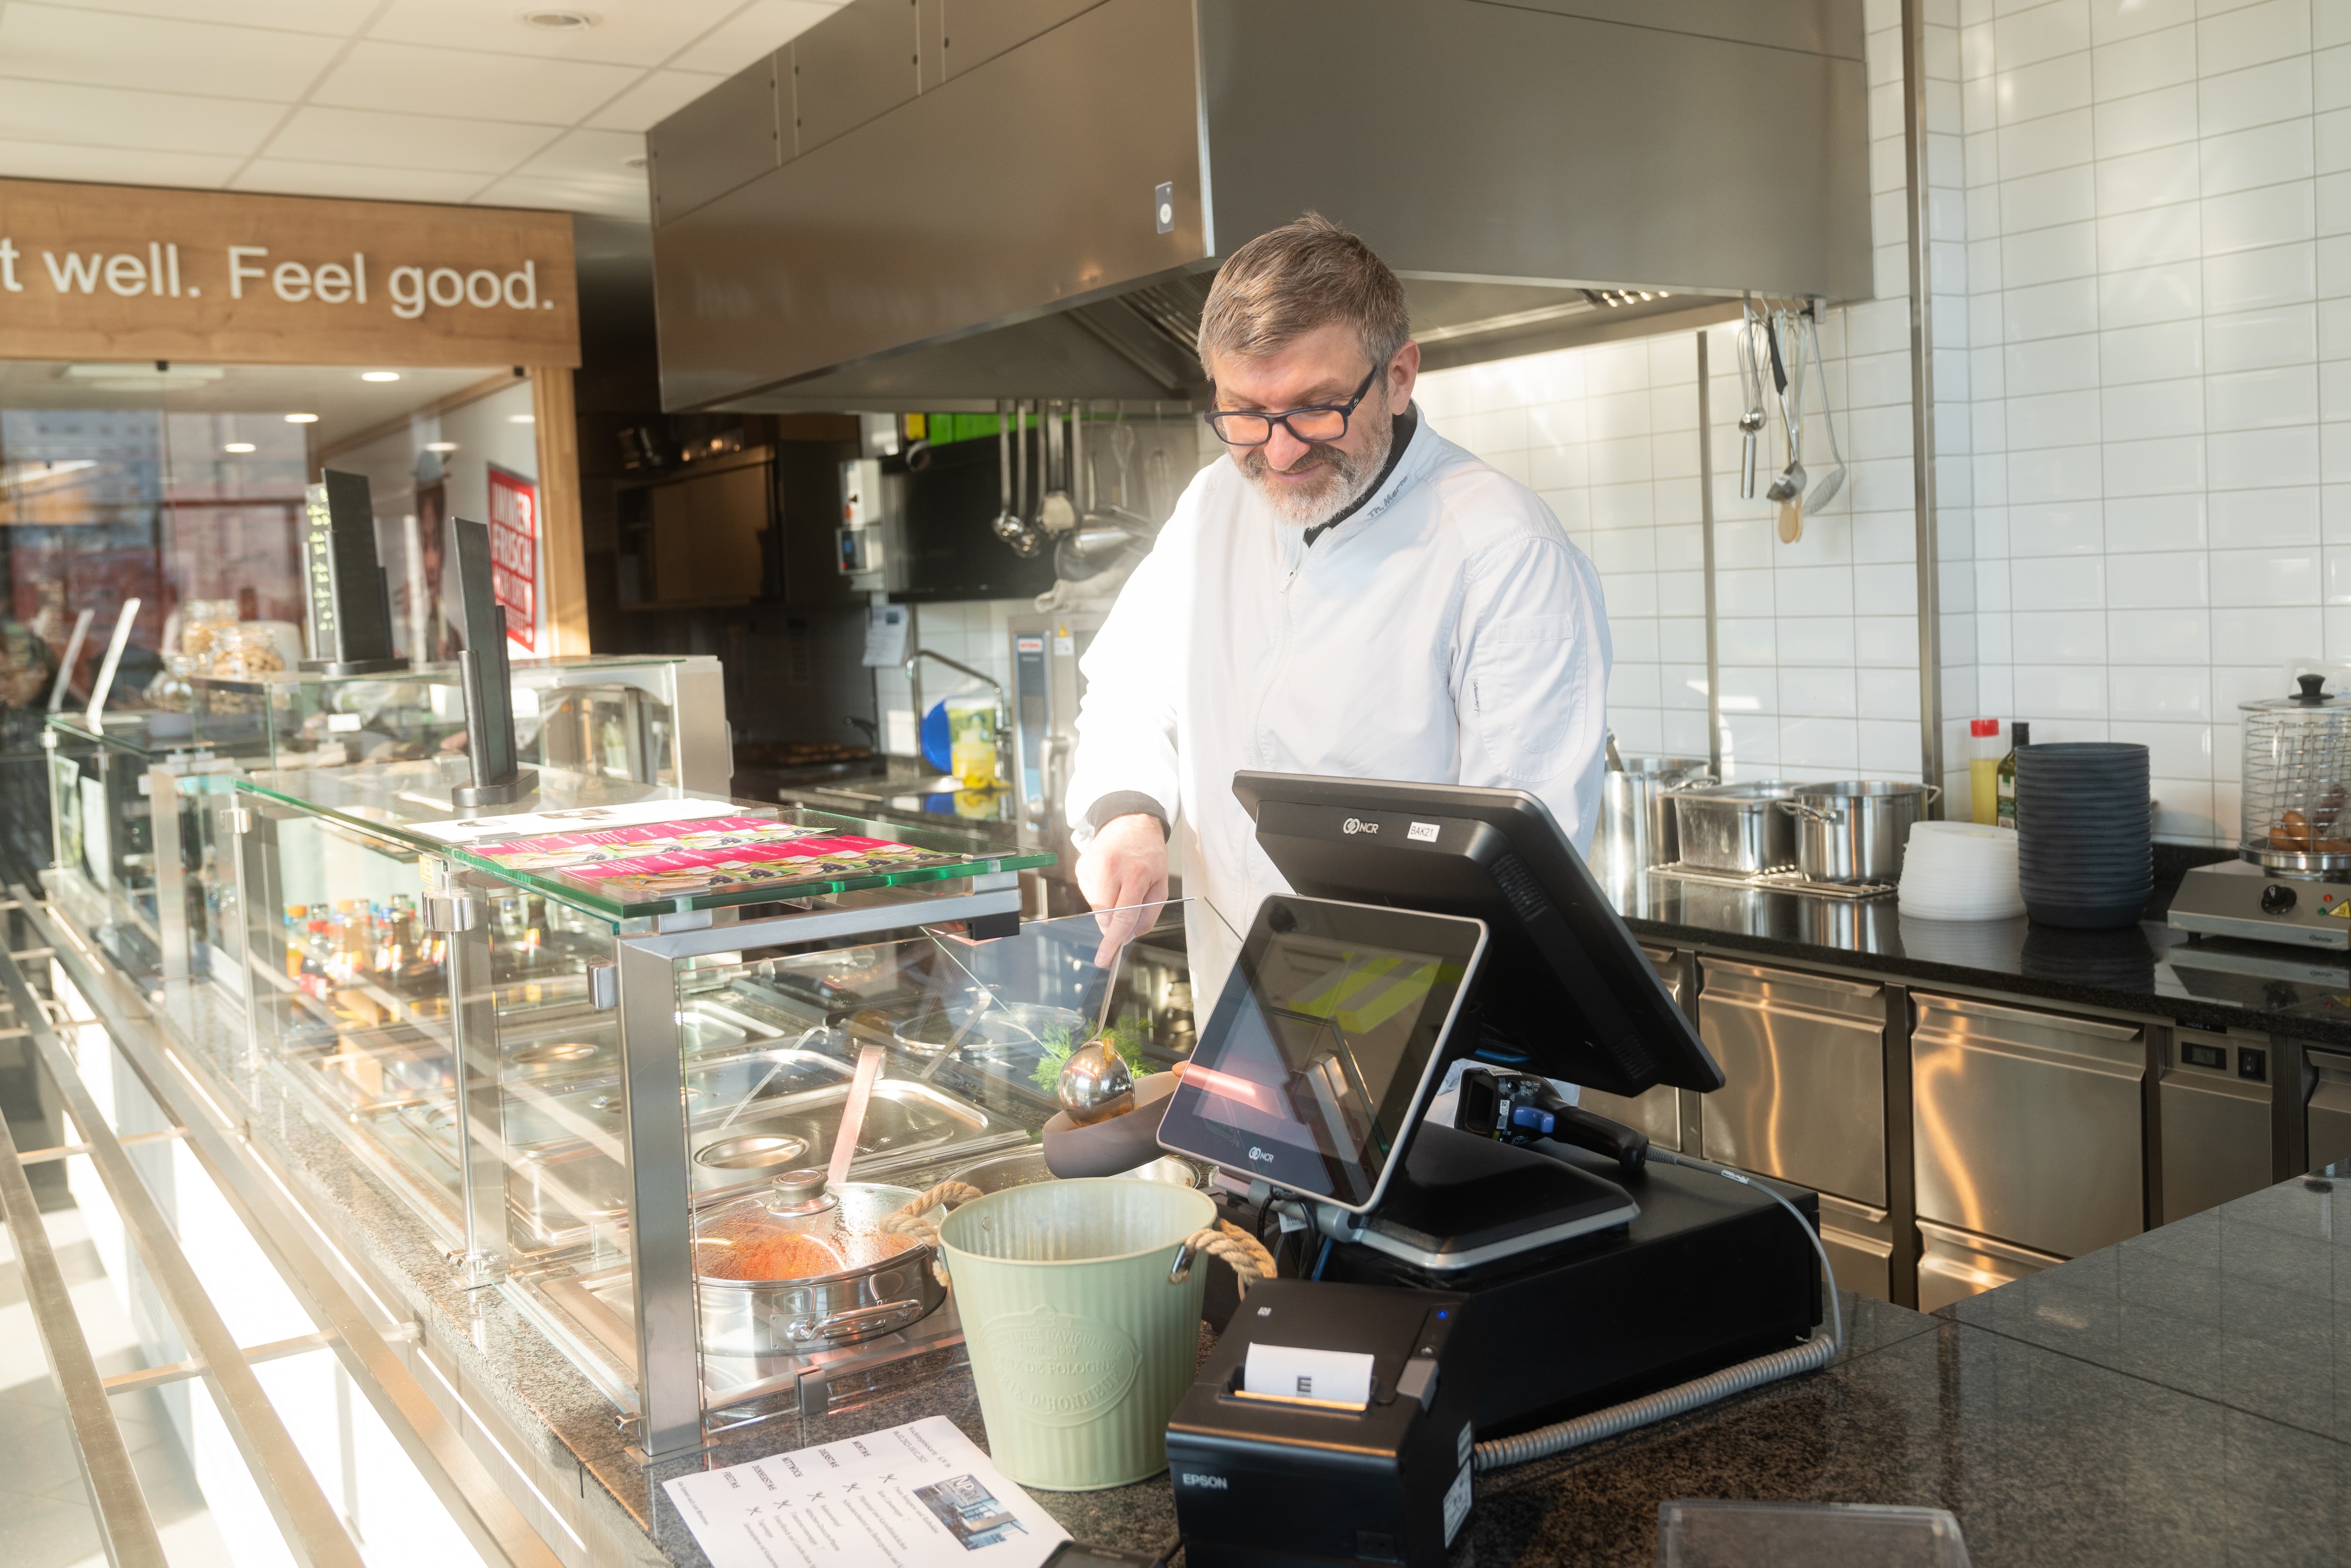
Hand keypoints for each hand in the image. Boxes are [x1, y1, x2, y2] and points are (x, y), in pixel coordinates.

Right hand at [1076, 813, 1168, 967]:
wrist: (1130, 823)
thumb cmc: (1149, 855)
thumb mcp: (1161, 884)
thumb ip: (1148, 914)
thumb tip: (1128, 937)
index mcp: (1136, 875)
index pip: (1121, 918)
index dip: (1112, 942)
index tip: (1103, 959)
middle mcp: (1111, 869)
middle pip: (1105, 916)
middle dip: (1114, 922)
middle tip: (1127, 904)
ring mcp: (1092, 866)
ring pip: (1096, 907)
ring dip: (1107, 906)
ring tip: (1120, 882)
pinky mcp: (1081, 866)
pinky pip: (1088, 894)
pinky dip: (1099, 894)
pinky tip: (1109, 877)